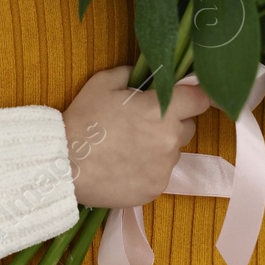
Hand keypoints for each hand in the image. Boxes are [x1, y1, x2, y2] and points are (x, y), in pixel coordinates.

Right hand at [61, 65, 211, 209]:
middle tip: (144, 122)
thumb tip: (146, 76)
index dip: (193, 95)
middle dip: (173, 121)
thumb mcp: (103, 83)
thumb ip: (131, 74)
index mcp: (162, 110)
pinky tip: (124, 165)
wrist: (64, 165)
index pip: (200, 99)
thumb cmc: (83, 120)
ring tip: (129, 147)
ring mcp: (164, 168)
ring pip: (173, 152)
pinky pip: (160, 173)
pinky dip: (148, 168)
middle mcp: (170, 141)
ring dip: (160, 146)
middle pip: (188, 127)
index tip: (185, 96)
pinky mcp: (155, 189)